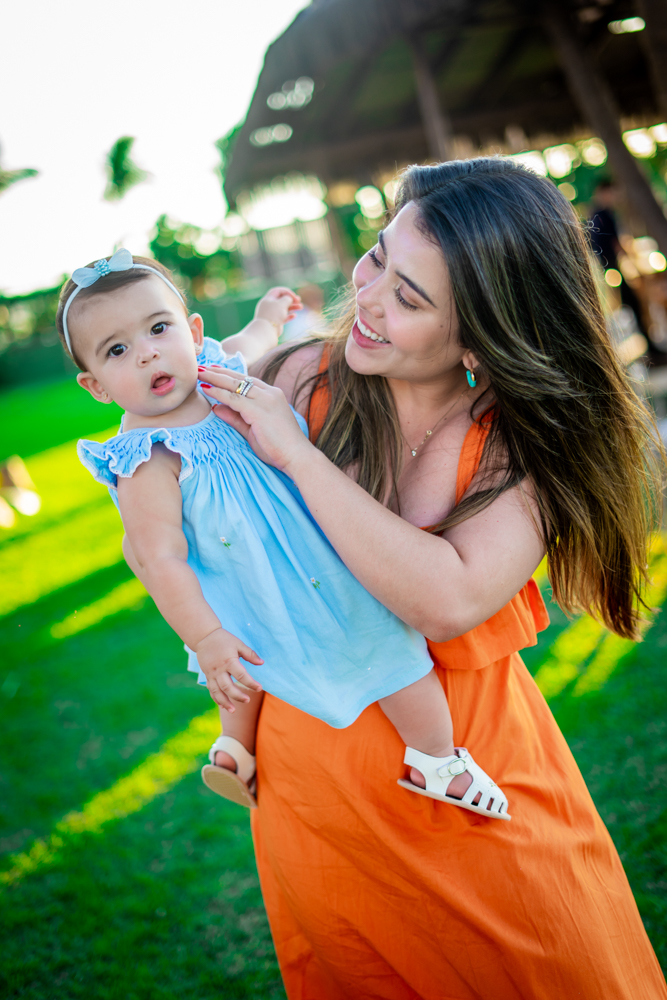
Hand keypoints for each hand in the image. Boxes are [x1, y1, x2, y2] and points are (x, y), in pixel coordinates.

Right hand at [195, 627, 262, 711]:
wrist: (204, 637)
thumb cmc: (224, 640)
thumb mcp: (238, 644)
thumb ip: (250, 654)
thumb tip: (261, 663)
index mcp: (228, 661)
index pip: (241, 675)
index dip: (250, 683)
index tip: (259, 688)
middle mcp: (219, 670)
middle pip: (227, 686)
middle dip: (237, 695)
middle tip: (247, 700)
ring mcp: (211, 674)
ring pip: (217, 691)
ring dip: (225, 702)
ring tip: (233, 710)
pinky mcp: (207, 676)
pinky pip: (211, 690)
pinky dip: (216, 698)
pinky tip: (223, 705)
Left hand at [197, 366, 314, 474]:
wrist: (297, 457)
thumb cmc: (278, 448)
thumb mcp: (253, 430)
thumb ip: (235, 418)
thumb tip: (216, 408)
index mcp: (273, 395)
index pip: (248, 381)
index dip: (230, 375)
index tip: (215, 371)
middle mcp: (270, 393)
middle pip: (240, 379)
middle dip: (219, 372)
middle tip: (202, 367)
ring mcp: (265, 400)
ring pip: (235, 385)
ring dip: (215, 379)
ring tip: (199, 374)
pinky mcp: (258, 410)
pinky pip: (233, 398)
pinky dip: (218, 393)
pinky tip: (206, 390)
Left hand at [255, 287, 301, 330]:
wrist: (267, 330)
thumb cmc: (273, 314)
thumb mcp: (281, 303)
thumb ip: (287, 298)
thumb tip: (289, 299)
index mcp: (268, 299)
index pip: (278, 291)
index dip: (286, 292)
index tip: (293, 296)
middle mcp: (269, 306)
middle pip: (282, 300)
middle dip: (291, 299)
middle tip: (299, 300)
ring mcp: (272, 314)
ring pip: (284, 308)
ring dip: (293, 307)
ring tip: (301, 307)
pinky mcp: (275, 322)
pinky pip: (283, 317)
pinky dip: (289, 315)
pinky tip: (294, 315)